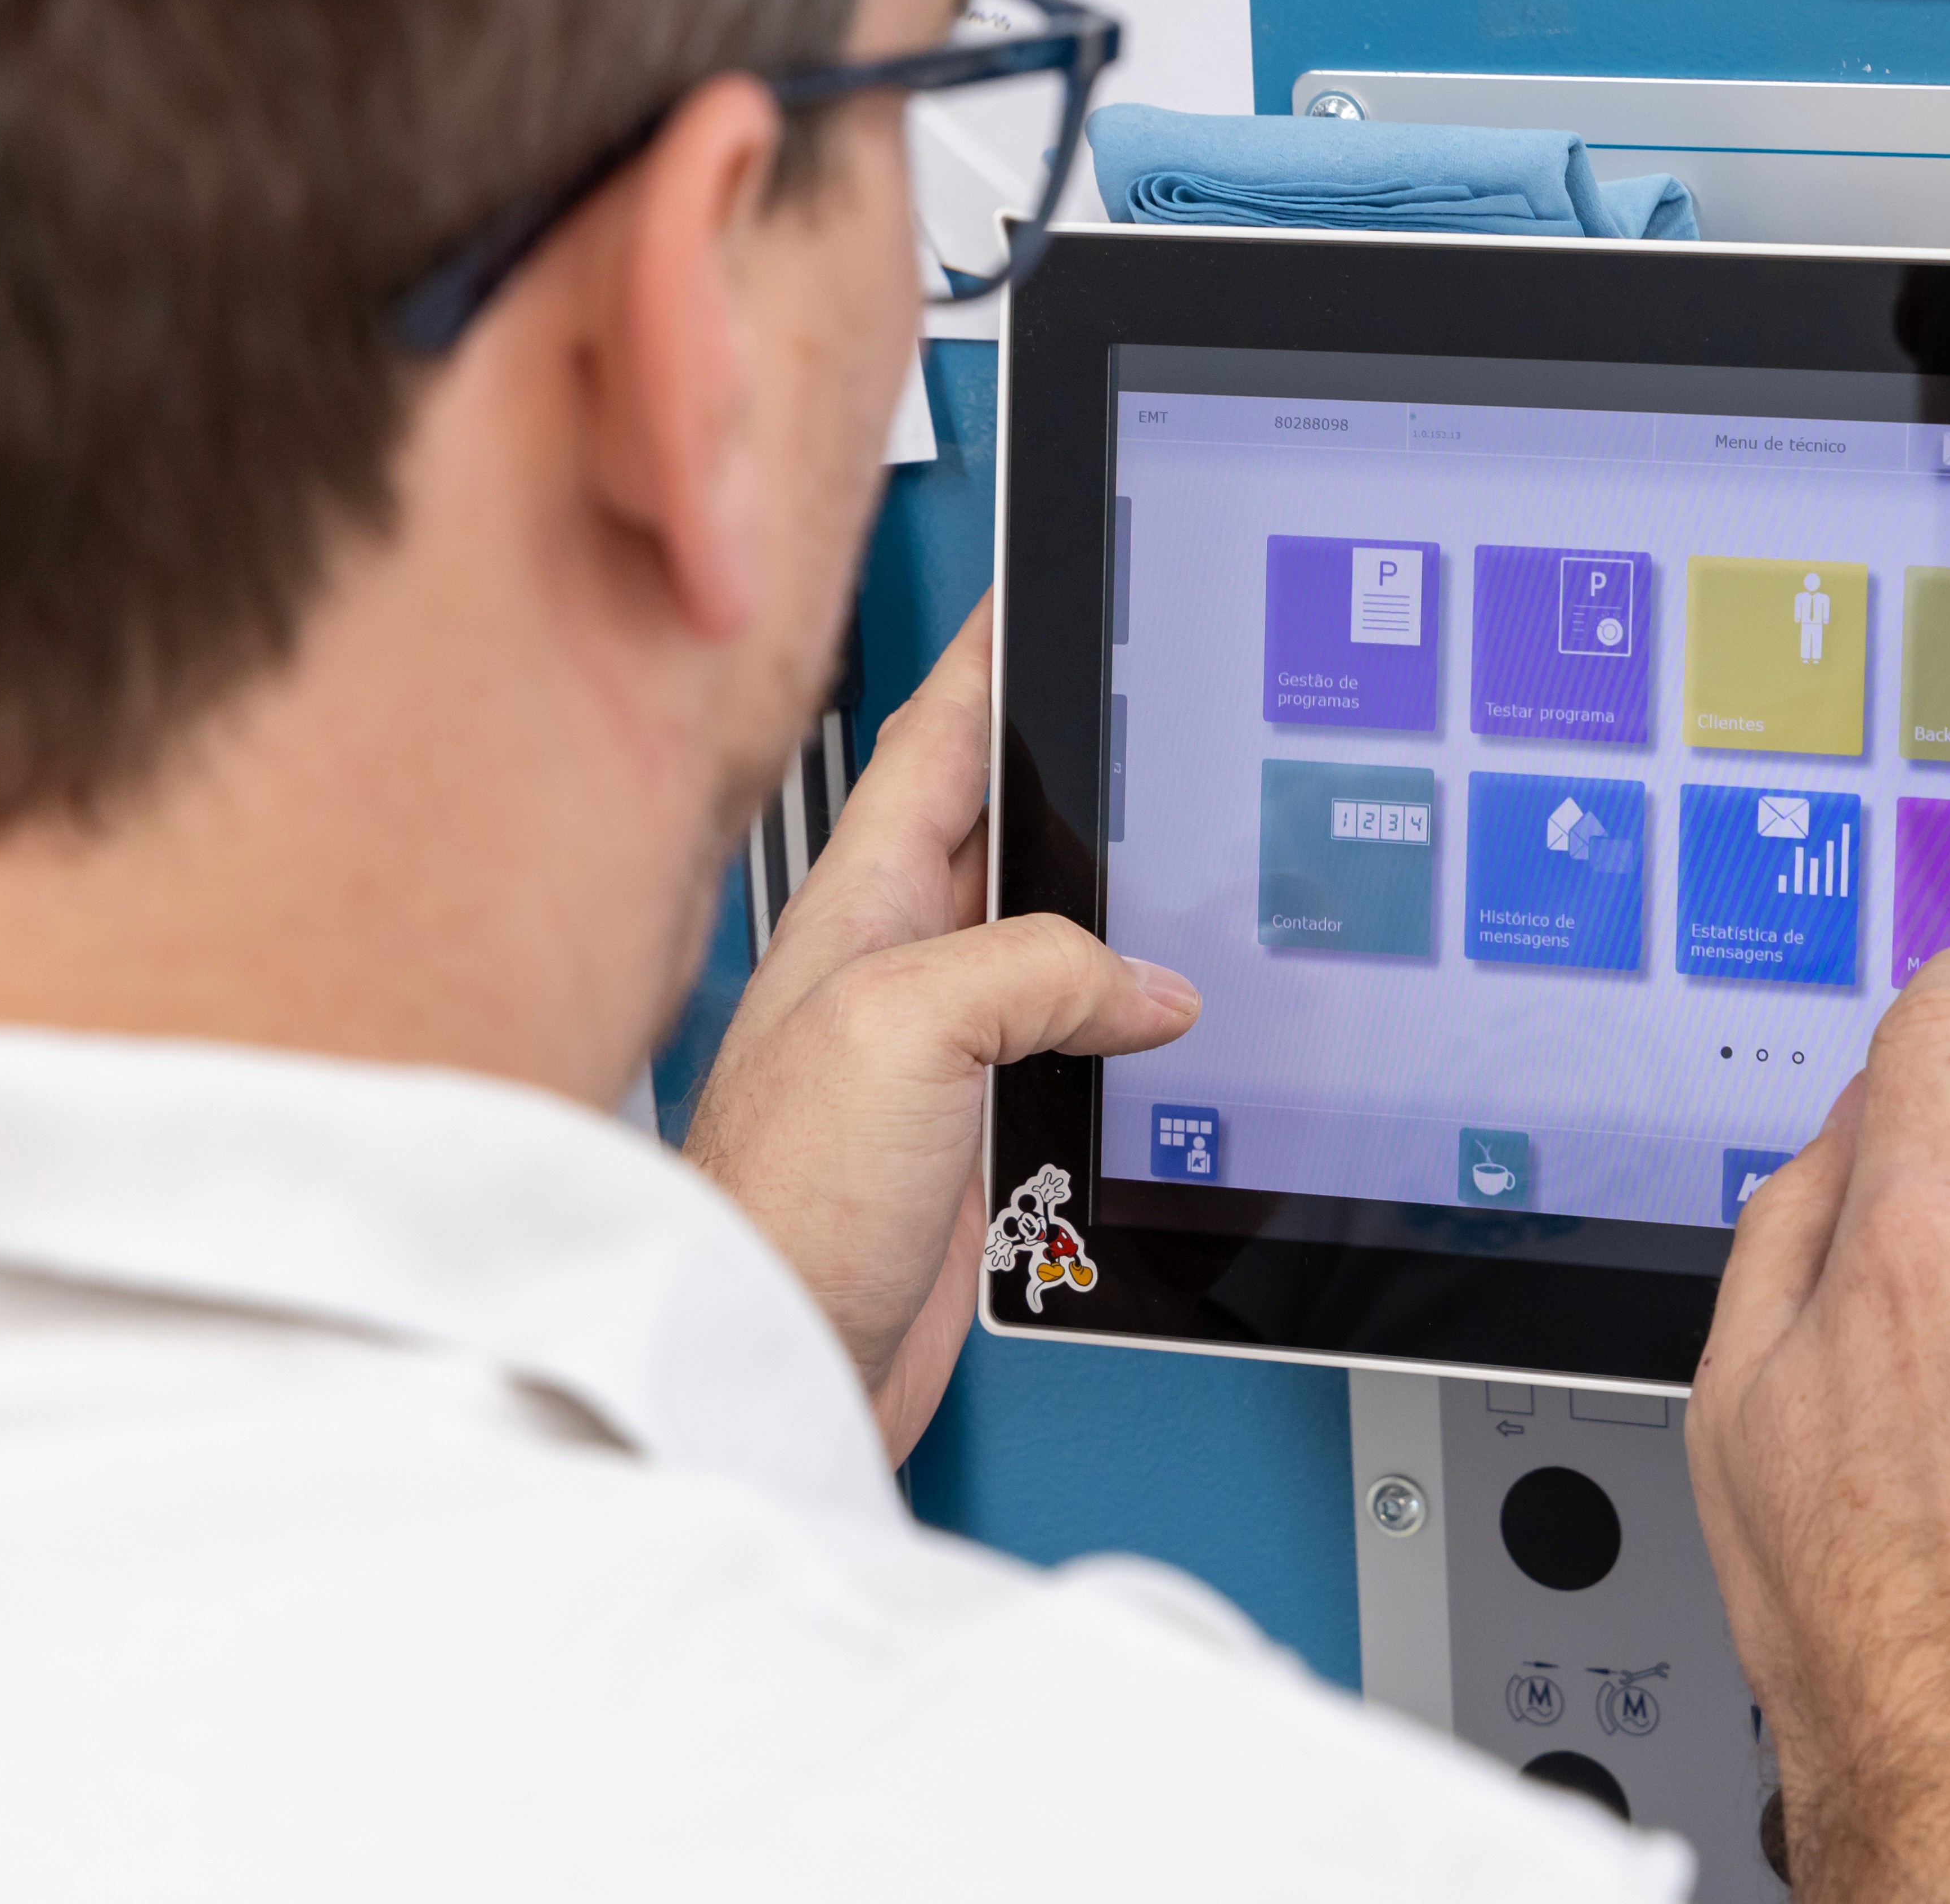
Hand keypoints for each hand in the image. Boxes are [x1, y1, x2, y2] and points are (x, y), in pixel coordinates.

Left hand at [684, 595, 1197, 1460]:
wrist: (766, 1366)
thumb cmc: (778, 1202)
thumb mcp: (902, 1029)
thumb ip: (1032, 968)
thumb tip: (1150, 991)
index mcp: (860, 906)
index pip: (936, 738)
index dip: (992, 654)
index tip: (1043, 584)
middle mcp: (895, 967)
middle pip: (1004, 829)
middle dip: (1070, 762)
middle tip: (1141, 700)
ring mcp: (934, 1054)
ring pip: (1051, 941)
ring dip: (1115, 904)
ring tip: (1183, 852)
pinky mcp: (972, 1139)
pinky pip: (1069, 1049)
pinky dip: (1128, 1027)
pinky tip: (1170, 1029)